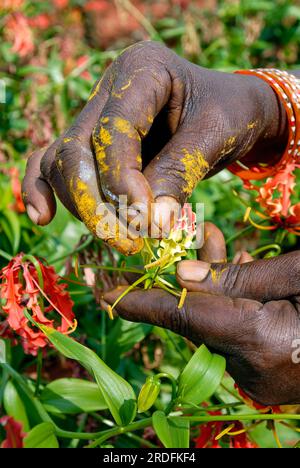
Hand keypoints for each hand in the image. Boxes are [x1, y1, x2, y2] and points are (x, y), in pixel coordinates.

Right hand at [22, 41, 286, 254]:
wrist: (230, 111)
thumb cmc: (229, 114)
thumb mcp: (216, 135)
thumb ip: (180, 173)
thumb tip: (150, 223)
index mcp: (142, 69)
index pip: (114, 130)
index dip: (122, 179)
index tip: (146, 221)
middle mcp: (109, 90)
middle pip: (76, 148)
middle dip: (95, 202)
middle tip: (128, 240)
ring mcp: (95, 115)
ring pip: (63, 162)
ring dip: (83, 207)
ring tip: (120, 238)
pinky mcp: (92, 143)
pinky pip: (55, 164)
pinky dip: (47, 191)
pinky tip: (44, 217)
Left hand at [103, 223, 299, 405]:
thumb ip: (241, 277)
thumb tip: (184, 272)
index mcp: (258, 338)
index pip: (180, 314)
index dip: (135, 300)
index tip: (97, 288)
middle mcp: (249, 364)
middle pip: (194, 313)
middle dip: (182, 273)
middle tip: (179, 232)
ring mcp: (257, 372)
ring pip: (211, 318)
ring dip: (208, 279)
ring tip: (210, 236)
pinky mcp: (265, 368)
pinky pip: (230, 329)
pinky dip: (227, 297)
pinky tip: (236, 265)